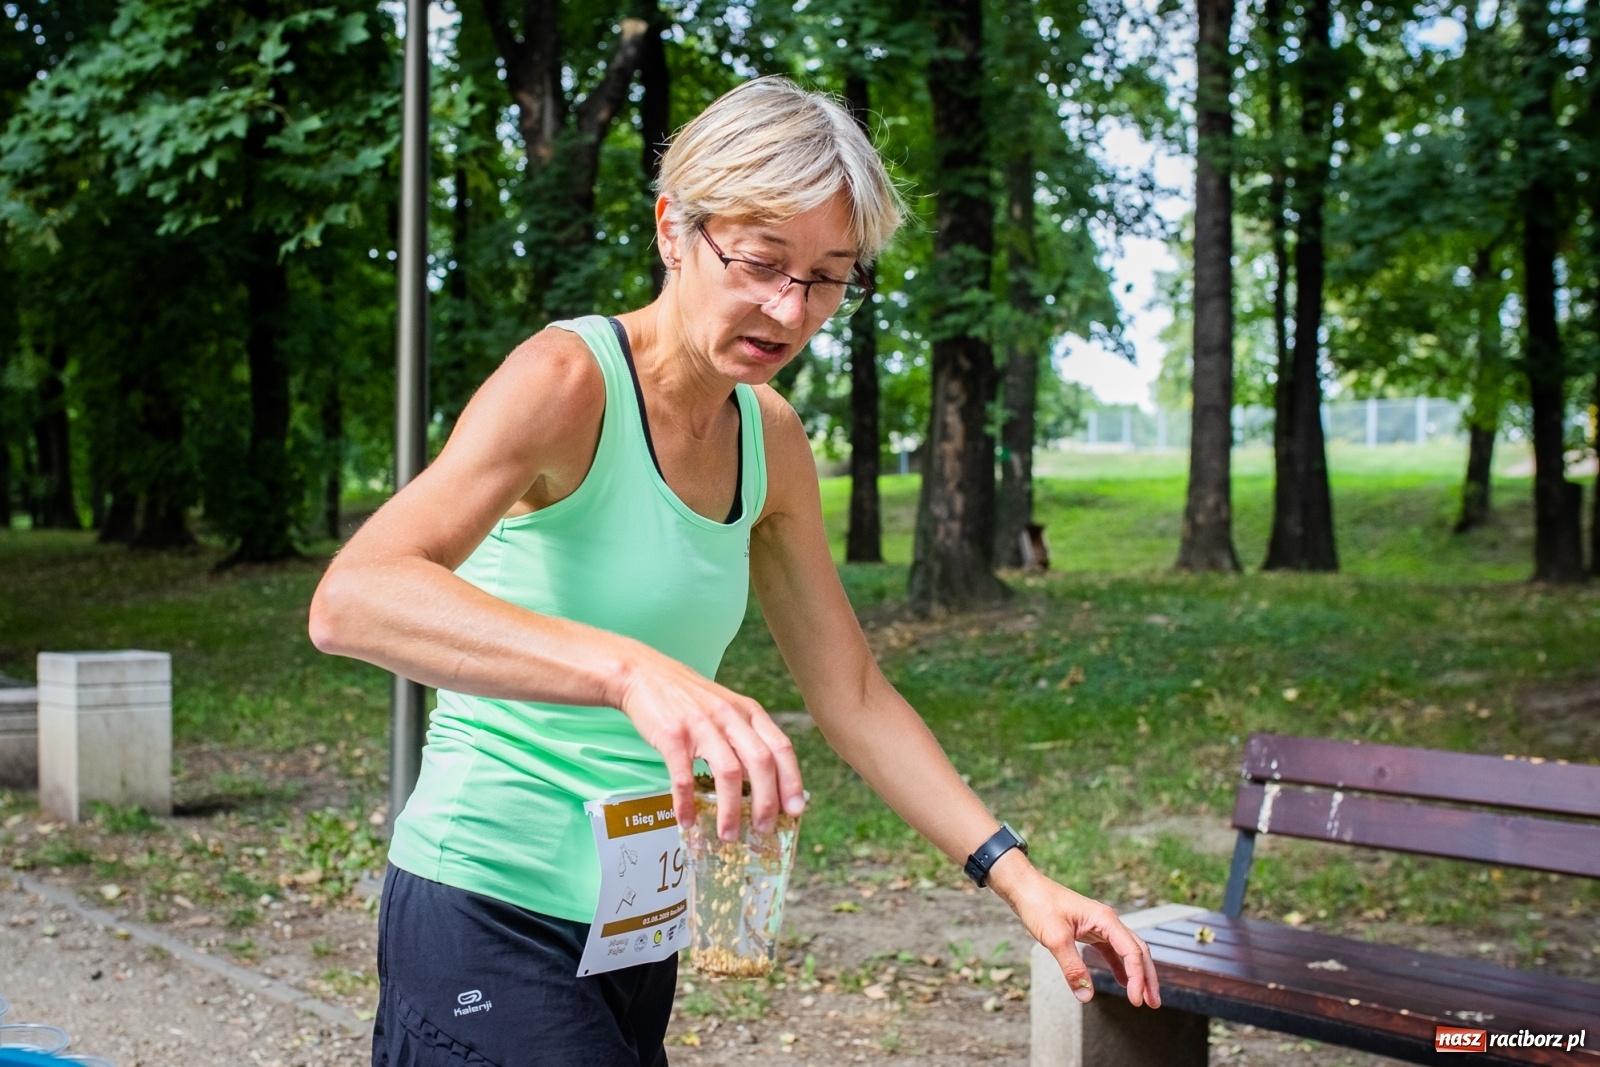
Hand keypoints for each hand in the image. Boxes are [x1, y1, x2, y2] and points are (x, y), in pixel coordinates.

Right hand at [616, 648, 805, 841]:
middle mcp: (730, 716)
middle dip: (766, 802)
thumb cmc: (688, 698)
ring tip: (728, 834)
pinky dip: (686, 803)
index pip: (781, 748)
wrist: (644, 675)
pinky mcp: (672, 736)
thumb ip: (746, 736)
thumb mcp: (727, 707)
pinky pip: (684, 777)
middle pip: (760, 763)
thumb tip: (766, 783)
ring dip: (731, 810)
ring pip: (728, 773)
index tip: (795, 810)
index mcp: (748, 711)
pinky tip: (686, 820)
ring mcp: (701, 725)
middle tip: (763, 829)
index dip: (791, 781)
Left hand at [989, 851, 1160, 1007]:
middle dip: (1148, 977)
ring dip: (1137, 973)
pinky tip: (1122, 982)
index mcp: (1105, 919)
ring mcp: (1100, 925)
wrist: (1025, 888)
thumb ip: (1072, 968)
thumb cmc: (1039, 905)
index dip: (1138, 978)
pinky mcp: (1090, 930)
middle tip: (1154, 1003)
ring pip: (1127, 950)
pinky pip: (1112, 950)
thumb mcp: (1055, 938)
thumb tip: (1086, 996)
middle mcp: (1108, 921)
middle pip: (1137, 950)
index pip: (1132, 951)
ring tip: (1144, 997)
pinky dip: (1120, 966)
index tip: (1136, 1001)